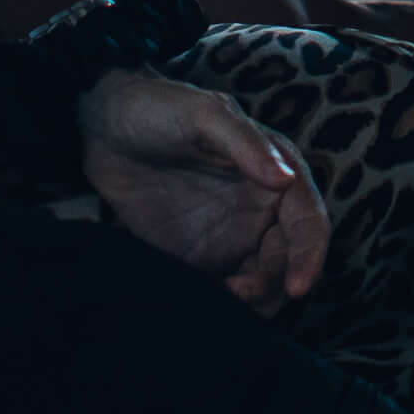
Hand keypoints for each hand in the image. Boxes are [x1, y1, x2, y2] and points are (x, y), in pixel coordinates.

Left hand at [77, 72, 328, 310]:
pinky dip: (222, 306)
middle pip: (288, 261)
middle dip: (273, 284)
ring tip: (222, 299)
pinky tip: (202, 302)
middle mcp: (260, 208)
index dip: (309, 256)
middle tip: (238, 292)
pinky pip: (222, 290)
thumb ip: (246, 144)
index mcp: (276, 171)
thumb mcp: (205, 114)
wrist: (103, 128)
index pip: (308, 222)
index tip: (296, 287)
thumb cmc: (160, 108)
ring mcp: (230, 235)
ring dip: (252, 301)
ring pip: (261, 282)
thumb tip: (285, 180)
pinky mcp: (199, 257)